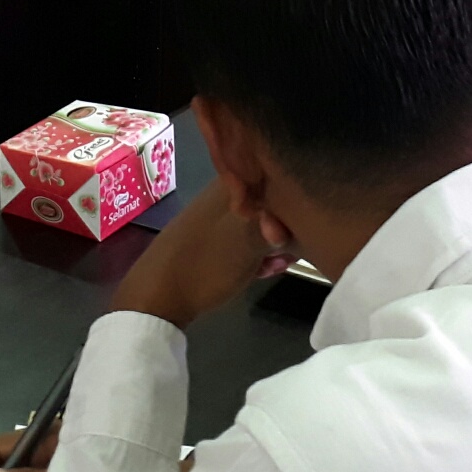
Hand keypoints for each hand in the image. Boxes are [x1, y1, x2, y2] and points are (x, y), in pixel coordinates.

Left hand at [109, 180, 292, 329]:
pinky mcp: (211, 240)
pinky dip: (258, 254)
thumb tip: (301, 216)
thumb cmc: (207, 263)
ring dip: (276, 244)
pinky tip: (268, 270)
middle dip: (289, 225)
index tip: (314, 221)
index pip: (280, 176)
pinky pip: (245, 241)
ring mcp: (216, 216)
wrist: (157, 294)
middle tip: (301, 248)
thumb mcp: (254, 241)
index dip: (299, 199)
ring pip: (261, 224)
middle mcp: (225, 192)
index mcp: (234, 181)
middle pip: (272, 202)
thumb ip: (282, 223)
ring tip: (284, 263)